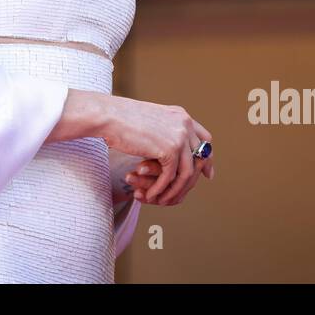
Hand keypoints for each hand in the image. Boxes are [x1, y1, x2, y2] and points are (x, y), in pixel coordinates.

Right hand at [100, 96, 214, 205]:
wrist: (108, 115)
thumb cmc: (121, 118)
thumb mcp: (152, 120)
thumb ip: (166, 130)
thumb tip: (171, 146)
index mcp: (181, 115)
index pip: (205, 139)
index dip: (207, 158)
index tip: (206, 173)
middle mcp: (184, 124)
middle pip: (200, 158)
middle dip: (194, 178)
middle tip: (184, 193)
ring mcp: (179, 137)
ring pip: (186, 172)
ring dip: (175, 189)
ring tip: (162, 199)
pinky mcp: (169, 150)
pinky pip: (170, 177)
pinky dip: (161, 189)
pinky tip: (151, 195)